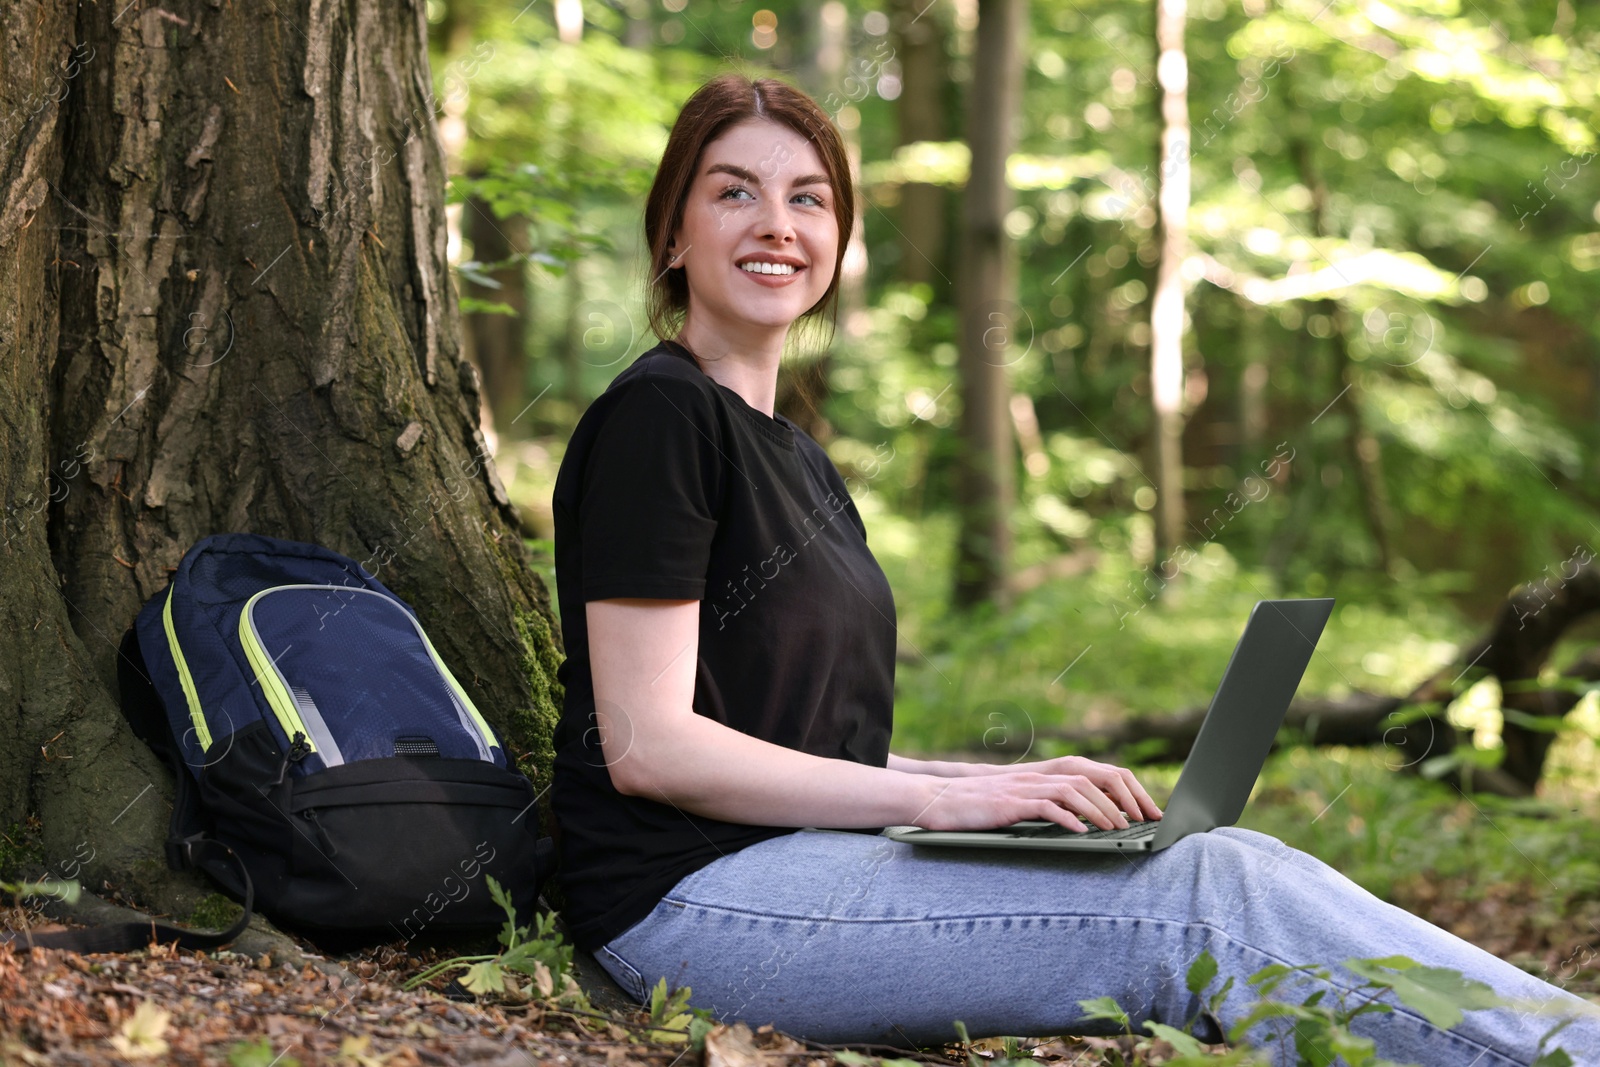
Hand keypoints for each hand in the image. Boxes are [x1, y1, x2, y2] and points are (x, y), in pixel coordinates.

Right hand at [909, 759, 1161, 833]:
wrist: (941, 801)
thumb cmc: (983, 807)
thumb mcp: (1024, 802)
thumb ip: (1054, 804)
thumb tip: (1091, 820)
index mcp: (1048, 773)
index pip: (1101, 771)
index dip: (1130, 789)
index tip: (1149, 811)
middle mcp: (1041, 774)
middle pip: (1096, 776)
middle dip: (1126, 798)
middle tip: (1143, 821)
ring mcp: (1026, 786)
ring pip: (1076, 789)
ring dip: (1102, 810)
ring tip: (1118, 829)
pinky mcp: (1011, 802)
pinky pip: (1047, 806)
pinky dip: (1068, 818)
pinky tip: (1082, 832)